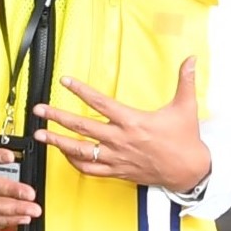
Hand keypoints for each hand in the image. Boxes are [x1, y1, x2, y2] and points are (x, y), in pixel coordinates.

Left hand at [40, 61, 214, 195]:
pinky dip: (74, 162)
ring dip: (58, 142)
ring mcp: (117, 157)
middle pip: (82, 126)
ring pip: (81, 150)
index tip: (65, 81)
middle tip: (39, 110)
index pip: (100, 102)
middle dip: (57, 117)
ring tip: (40, 135)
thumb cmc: (185, 140)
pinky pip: (90, 169)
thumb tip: (191, 60)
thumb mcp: (186, 107)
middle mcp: (121, 139)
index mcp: (133, 122)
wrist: (188, 170)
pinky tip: (65, 154)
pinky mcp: (118, 171)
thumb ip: (186, 81)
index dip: (81, 90)